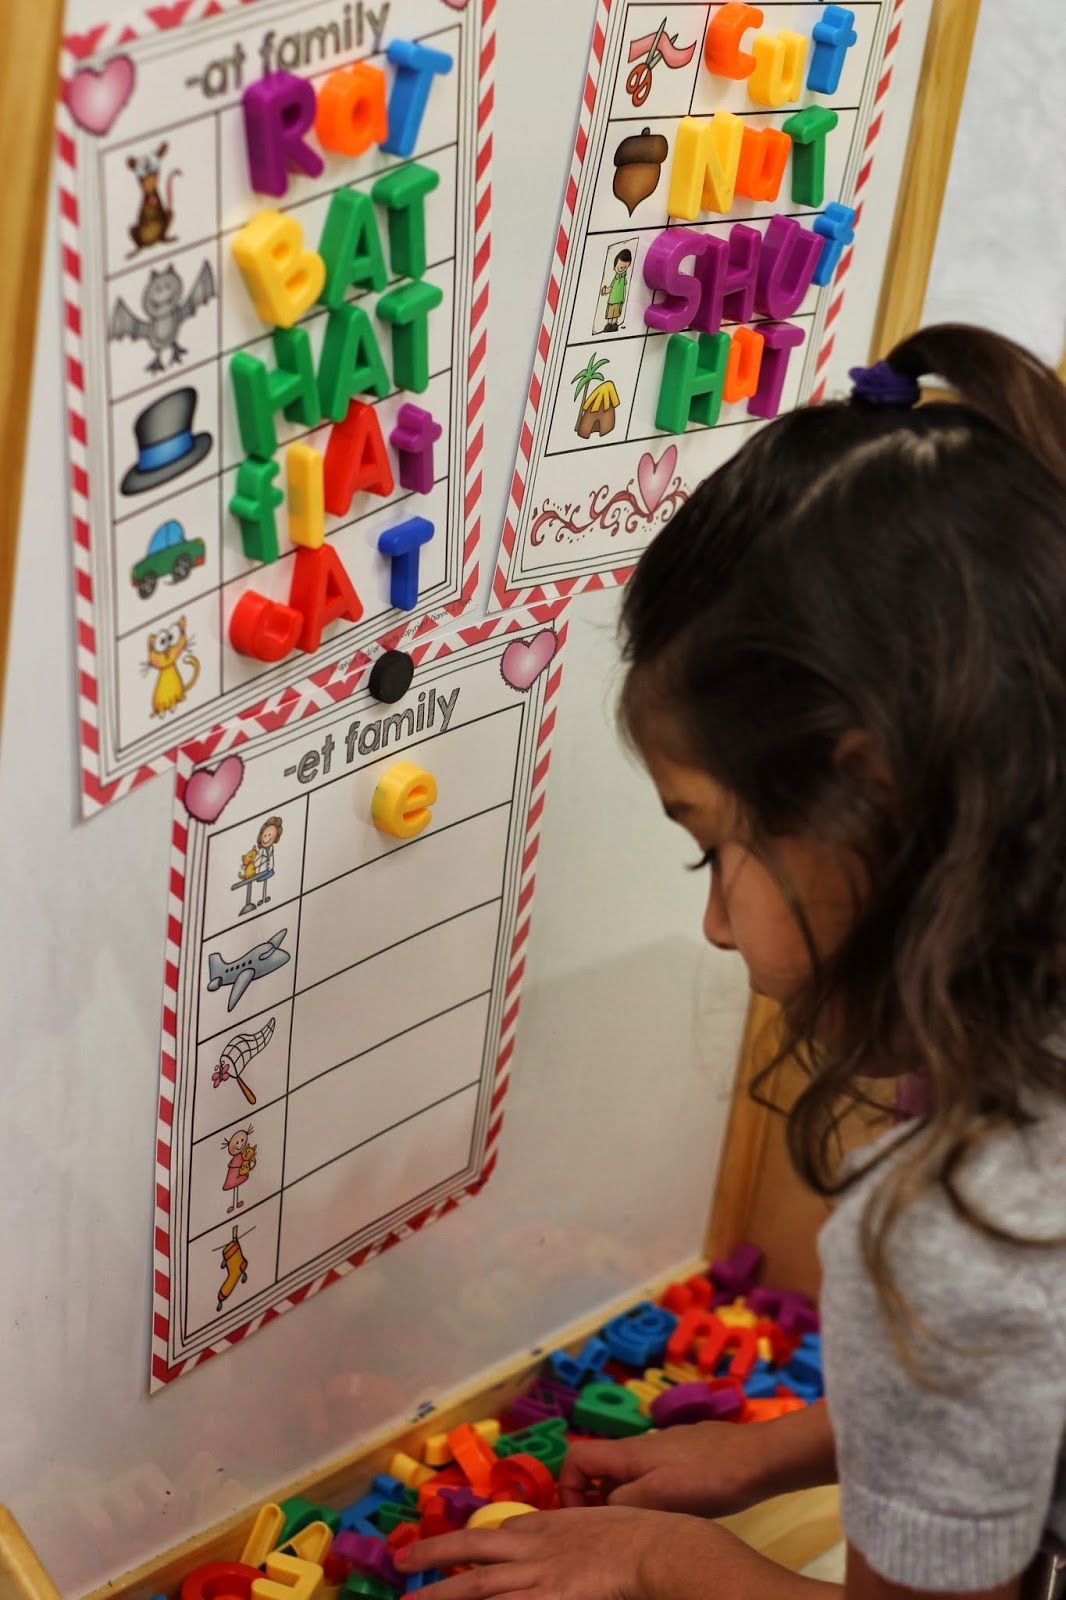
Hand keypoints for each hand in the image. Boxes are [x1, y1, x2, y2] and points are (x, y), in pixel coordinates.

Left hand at [396, 1505, 782, 1599]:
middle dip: (433, 1563)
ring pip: (477, 1590)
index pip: (491, 1538)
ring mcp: (537, 1579)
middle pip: (471, 1560)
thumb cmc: (633, 1531)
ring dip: (443, 1596)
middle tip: (400, 1566)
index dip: (458, 1547)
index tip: (434, 1553)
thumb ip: (563, 1534)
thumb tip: (541, 1541)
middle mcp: (530, 1551)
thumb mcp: (590, 1521)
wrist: (653, 1544)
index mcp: (540, 1526)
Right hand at [558, 1421, 774, 1517]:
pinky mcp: (684, 1459)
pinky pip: (650, 1477)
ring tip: (645, 1528)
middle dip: (596, 1501)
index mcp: (626, 1453)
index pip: (575, 1459)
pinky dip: (649, 1498)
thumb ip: (622, 1502)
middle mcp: (638, 1448)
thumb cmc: (707, 1478)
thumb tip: (601, 1508)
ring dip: (625, 1502)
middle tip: (613, 1532)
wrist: (758, 1458)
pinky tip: (674, 1516)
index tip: (580, 1519)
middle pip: (599, 1470)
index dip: (566, 1487)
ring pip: (626, 1477)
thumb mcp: (658, 1497)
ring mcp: (663, 1452)